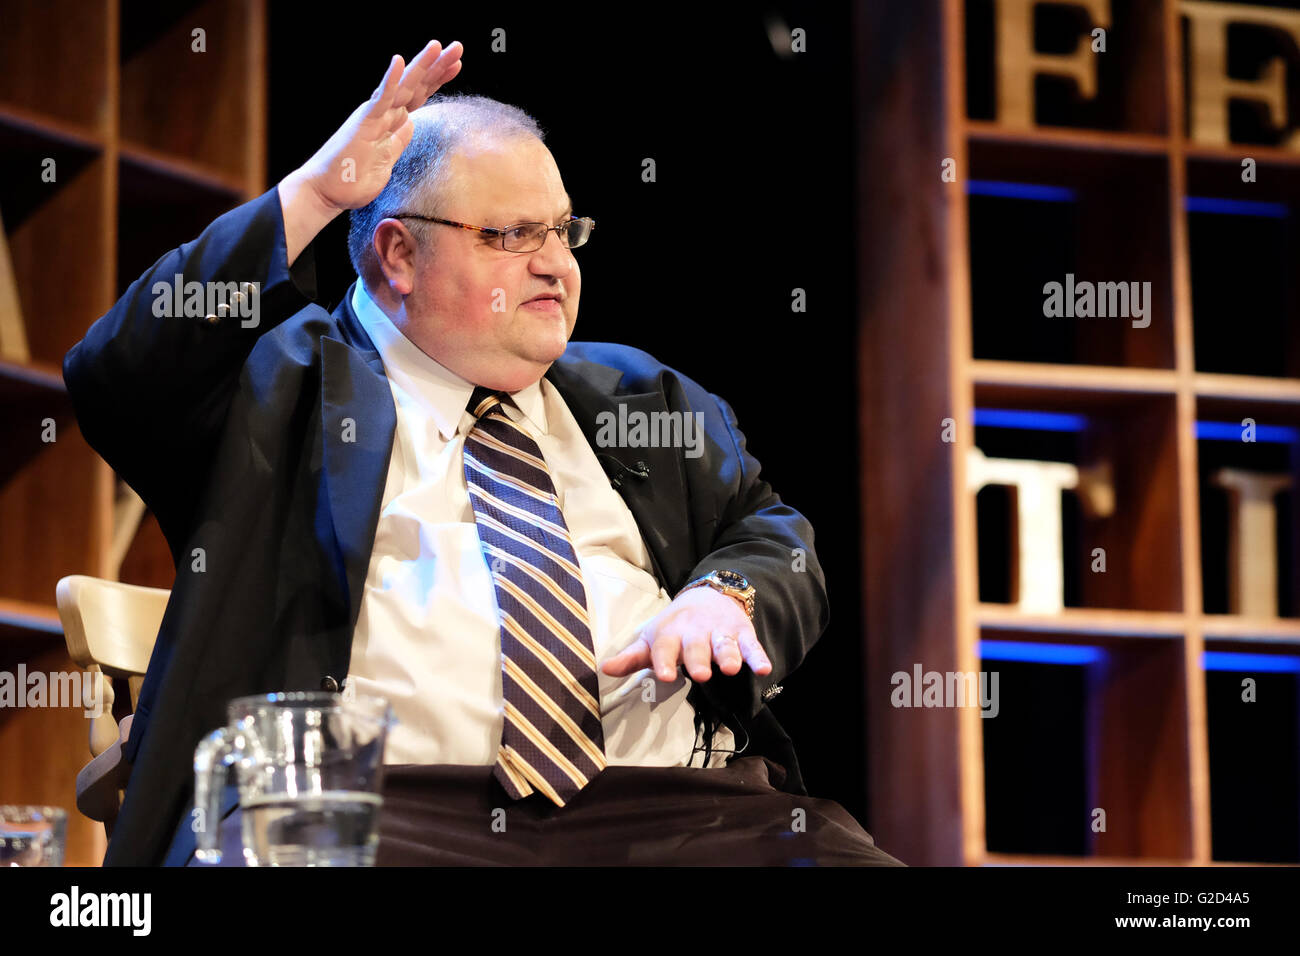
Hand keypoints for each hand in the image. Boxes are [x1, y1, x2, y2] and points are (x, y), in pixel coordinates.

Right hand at [298, 39, 463, 212]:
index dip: (437, 80)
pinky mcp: (363, 123)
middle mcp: (384, 113)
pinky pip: (380, 99)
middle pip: (417, 86)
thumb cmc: (354, 178)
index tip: (457, 65)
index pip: (420, 96)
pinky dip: (390, 80)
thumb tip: (409, 124)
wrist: (327, 191)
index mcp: (392, 122)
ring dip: (421, 66)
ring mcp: (374, 116)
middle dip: (438, 66)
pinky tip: (399, 61)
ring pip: (403, 86)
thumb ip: (399, 141)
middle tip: (458, 47)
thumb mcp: (388, 160)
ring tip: (437, 46)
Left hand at [600, 586, 771, 682]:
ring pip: (725, 645)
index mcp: (671, 635)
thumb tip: (605, 668)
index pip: (665, 648)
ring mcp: (721, 632)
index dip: (664, 661)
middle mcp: (696, 632)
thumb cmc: (674, 627)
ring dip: (729, 655)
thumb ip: (632, 657)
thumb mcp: (652, 640)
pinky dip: (758, 656)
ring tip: (731, 668)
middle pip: (697, 647)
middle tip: (701, 674)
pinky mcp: (742, 634)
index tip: (663, 675)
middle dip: (699, 659)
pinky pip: (752, 646)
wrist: (707, 595)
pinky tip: (764, 669)